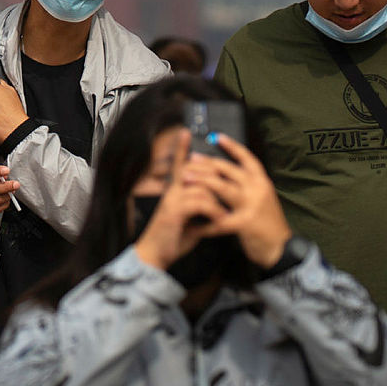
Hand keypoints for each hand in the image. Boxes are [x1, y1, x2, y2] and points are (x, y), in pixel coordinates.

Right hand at [133, 131, 225, 269]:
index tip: (185, 132)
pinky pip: (201, 202)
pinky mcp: (175, 210)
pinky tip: (219, 222)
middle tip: (230, 190)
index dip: (181, 148)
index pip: (179, 163)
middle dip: (216, 177)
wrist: (156, 254)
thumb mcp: (189, 220)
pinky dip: (214, 212)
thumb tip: (216, 204)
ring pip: (203, 187)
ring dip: (219, 202)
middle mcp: (172, 190)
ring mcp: (173, 198)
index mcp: (175, 190)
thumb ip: (200, 208)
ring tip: (226, 216)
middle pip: (197, 171)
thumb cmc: (173, 237)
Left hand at [177, 133, 291, 267]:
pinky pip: (219, 219)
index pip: (247, 158)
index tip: (216, 136)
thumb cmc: (267, 223)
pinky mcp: (245, 224)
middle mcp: (258, 189)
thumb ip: (247, 185)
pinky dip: (205, 221)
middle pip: (228, 170)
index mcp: (262, 182)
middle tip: (190, 159)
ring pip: (221, 187)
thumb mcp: (262, 197)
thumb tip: (225, 170)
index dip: (232, 146)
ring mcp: (251, 205)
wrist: (280, 248)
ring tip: (185, 178)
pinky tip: (193, 222)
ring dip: (201, 181)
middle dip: (206, 163)